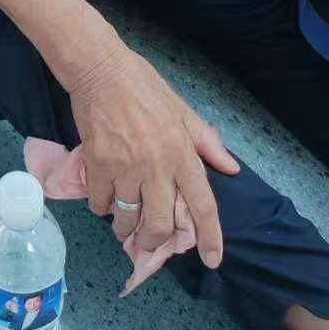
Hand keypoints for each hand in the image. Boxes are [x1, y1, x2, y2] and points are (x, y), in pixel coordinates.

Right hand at [68, 44, 238, 268]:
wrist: (100, 69)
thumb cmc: (143, 86)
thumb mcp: (182, 110)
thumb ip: (206, 142)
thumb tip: (231, 168)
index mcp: (182, 152)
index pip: (203, 204)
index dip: (210, 237)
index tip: (211, 260)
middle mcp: (156, 166)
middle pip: (159, 224)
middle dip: (154, 242)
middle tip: (148, 243)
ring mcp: (125, 167)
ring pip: (126, 218)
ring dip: (124, 229)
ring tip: (122, 227)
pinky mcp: (98, 164)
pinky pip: (100, 202)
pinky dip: (101, 207)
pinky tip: (103, 201)